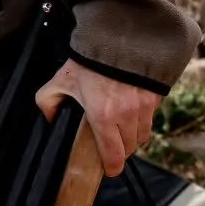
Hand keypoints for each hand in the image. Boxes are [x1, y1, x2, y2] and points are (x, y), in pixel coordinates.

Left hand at [35, 59, 160, 205]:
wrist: (117, 35)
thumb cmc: (88, 59)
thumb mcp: (61, 80)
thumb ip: (48, 102)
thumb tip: (50, 119)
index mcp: (103, 115)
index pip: (113, 155)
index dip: (111, 167)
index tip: (109, 170)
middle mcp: (127, 114)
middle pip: (129, 147)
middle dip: (120, 151)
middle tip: (110, 147)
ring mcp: (144, 105)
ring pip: (142, 134)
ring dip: (132, 137)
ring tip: (120, 131)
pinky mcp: (155, 95)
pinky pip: (150, 117)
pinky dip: (141, 120)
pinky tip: (130, 113)